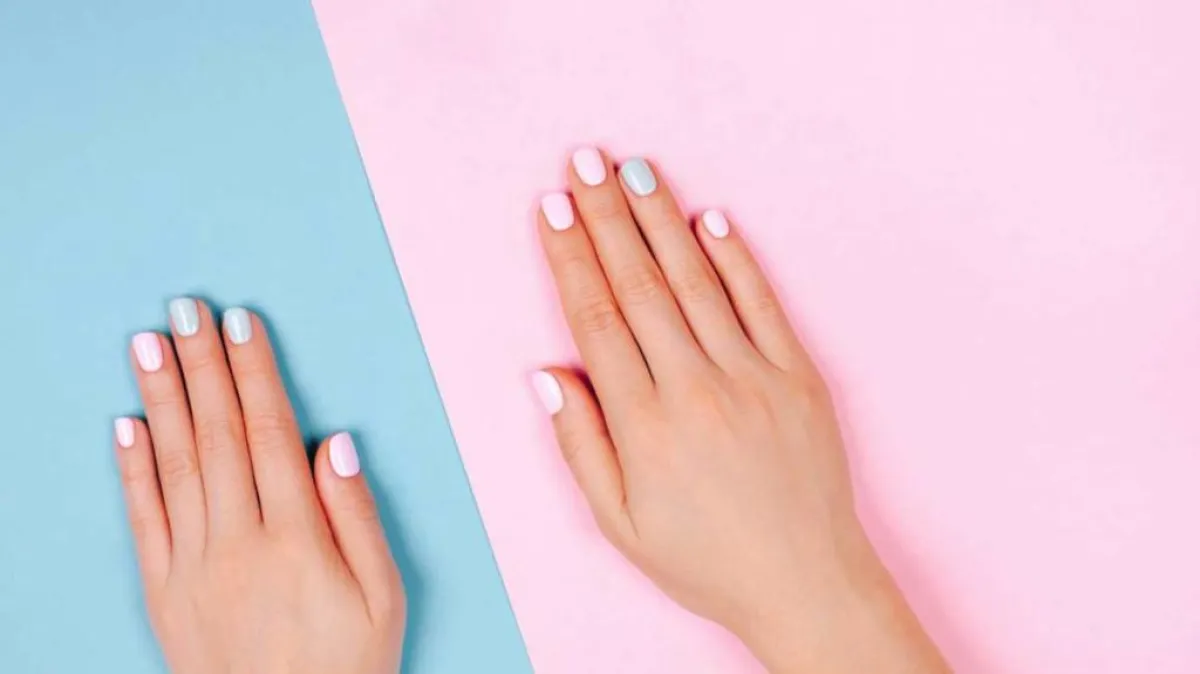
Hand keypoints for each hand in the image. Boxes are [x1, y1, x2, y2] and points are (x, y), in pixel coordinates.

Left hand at [113, 300, 404, 673]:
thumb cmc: (345, 665)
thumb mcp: (382, 595)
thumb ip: (355, 516)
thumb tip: (334, 444)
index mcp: (296, 537)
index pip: (271, 433)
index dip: (256, 373)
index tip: (242, 324)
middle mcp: (237, 542)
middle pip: (218, 434)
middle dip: (201, 365)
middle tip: (185, 309)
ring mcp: (192, 567)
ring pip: (174, 464)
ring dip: (160, 397)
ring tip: (147, 344)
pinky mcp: (163, 592)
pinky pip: (143, 519)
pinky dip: (132, 469)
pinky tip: (126, 424)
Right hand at [534, 150, 947, 672]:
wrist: (805, 583)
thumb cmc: (704, 560)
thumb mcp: (620, 522)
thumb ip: (581, 445)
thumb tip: (547, 373)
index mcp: (645, 424)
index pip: (596, 318)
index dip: (571, 257)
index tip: (553, 209)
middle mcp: (696, 388)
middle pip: (640, 285)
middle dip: (607, 216)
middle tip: (584, 160)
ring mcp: (753, 377)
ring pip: (697, 281)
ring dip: (661, 221)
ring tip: (635, 170)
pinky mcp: (799, 377)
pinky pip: (763, 303)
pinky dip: (737, 258)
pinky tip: (710, 218)